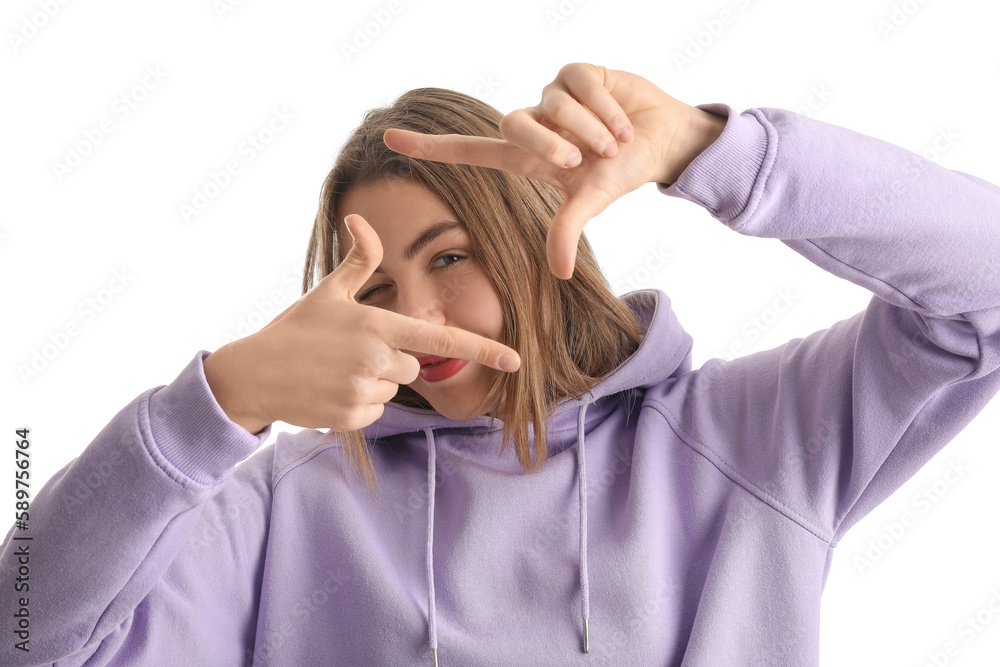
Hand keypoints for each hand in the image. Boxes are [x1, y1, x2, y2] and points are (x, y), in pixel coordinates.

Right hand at [204, 213, 520, 433]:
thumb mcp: (328, 291)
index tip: (516, 360)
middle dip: (390, 359)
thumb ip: (359, 260)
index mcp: (377, 324)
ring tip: (336, 369)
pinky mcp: (352, 417)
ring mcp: (363, 389)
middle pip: (413, 365)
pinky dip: (358, 403)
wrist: (253, 374)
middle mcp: (376, 358)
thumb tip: (360, 219)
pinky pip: (374, 410)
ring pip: (393, 388)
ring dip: (373, 381)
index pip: (442, 338)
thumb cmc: (294, 328)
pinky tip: (330, 390)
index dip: (483, 349)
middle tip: (350, 351)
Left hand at [382, 63, 724, 278]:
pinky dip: (606, 109)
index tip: (388, 140)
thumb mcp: (593, 202)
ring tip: (615, 144)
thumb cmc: (622, 172)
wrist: (664, 141)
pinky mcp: (578, 73)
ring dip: (590, 131)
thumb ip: (568, 230)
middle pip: (513, 124)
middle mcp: (534, 123)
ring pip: (554, 105)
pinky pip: (581, 85)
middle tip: (578, 162)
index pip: (468, 150)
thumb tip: (559, 274)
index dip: (430, 148)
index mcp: (526, 157)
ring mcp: (553, 96)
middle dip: (548, 144)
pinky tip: (623, 122)